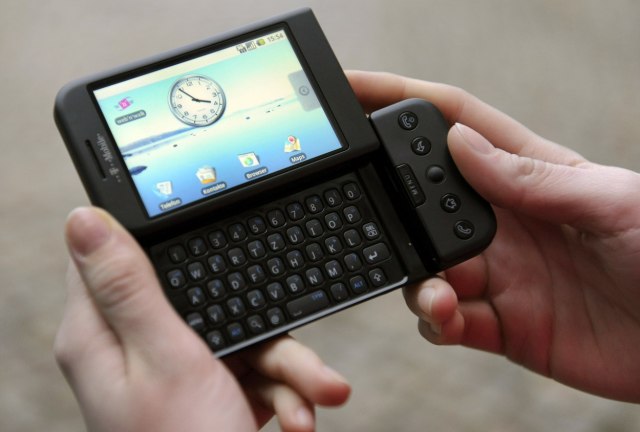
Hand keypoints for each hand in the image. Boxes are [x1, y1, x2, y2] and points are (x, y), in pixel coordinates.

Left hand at [55, 207, 349, 431]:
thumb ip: (131, 287)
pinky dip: (285, 392)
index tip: (194, 217)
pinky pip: (253, 370)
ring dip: (285, 366)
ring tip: (315, 395)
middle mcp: (139, 350)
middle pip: (200, 297)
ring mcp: (180, 374)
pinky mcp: (213, 392)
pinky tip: (300, 418)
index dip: (149, 234)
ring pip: (239, 335)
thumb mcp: (165, 358)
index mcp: (105, 336)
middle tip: (285, 340)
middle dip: (253, 321)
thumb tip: (84, 219)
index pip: (110, 258)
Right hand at [347, 70, 639, 401]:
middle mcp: (503, 221)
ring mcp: (498, 273)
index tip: (352, 90)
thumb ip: (531, 177)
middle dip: (390, 197)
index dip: (401, 99)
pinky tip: (447, 316)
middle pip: (424, 197)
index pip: (454, 124)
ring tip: (437, 290)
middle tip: (370, 207)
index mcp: (529, 174)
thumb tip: (459, 142)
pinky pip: (447, 318)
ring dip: (417, 275)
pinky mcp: (500, 324)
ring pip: (426, 263)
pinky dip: (434, 318)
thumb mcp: (611, 200)